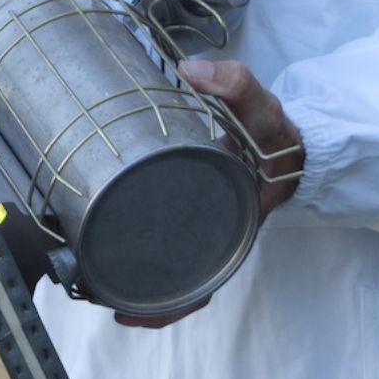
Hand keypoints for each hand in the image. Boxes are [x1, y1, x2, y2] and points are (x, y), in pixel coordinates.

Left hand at [113, 59, 303, 330]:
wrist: (289, 140)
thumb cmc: (273, 132)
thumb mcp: (260, 106)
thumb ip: (233, 82)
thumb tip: (188, 70)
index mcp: (234, 230)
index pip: (198, 284)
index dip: (162, 304)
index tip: (123, 307)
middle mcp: (218, 241)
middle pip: (175, 288)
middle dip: (134, 298)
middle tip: (89, 290)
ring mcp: (205, 232)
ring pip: (169, 276)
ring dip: (132, 284)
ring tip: (89, 282)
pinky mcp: (195, 218)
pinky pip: (171, 252)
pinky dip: (144, 263)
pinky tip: (109, 257)